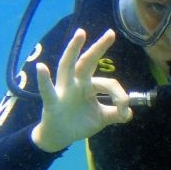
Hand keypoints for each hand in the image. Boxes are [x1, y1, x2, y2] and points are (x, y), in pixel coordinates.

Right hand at [31, 29, 132, 151]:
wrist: (60, 136)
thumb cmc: (80, 121)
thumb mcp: (101, 118)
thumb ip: (116, 114)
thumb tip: (129, 113)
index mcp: (89, 85)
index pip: (108, 84)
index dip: (120, 96)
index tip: (125, 110)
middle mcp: (76, 83)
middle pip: (87, 62)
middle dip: (99, 48)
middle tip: (111, 33)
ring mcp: (63, 90)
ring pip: (67, 66)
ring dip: (73, 50)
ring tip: (80, 33)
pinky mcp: (52, 102)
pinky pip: (48, 91)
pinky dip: (44, 80)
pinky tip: (41, 67)